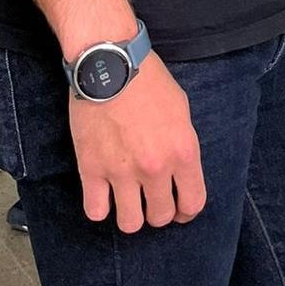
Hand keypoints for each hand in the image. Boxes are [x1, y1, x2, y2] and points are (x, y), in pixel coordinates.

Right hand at [69, 54, 204, 232]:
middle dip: (158, 212)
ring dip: (131, 216)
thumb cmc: (147, 79)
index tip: (180, 209)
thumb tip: (180, 171)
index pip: (192, 203)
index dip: (186, 212)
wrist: (109, 62)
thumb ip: (181, 145)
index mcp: (183, 151)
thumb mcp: (180, 109)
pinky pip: (96, 212)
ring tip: (127, 201)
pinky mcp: (91, 169)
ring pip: (130, 224)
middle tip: (151, 201)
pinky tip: (103, 195)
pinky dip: (100, 207)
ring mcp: (122, 171)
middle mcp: (155, 167)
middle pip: (161, 217)